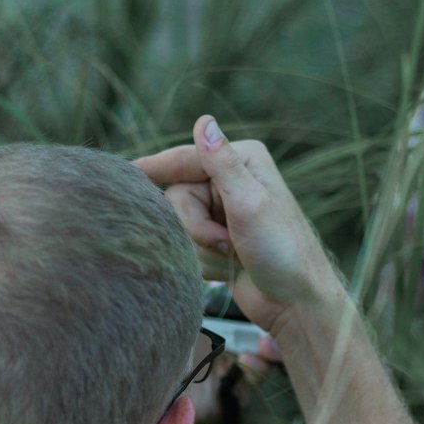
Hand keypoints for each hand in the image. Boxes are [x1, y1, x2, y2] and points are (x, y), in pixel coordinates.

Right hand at [135, 116, 336, 334]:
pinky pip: (187, 244)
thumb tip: (204, 120)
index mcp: (243, 161)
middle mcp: (232, 182)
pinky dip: (203, 260)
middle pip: (178, 196)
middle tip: (226, 242)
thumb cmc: (283, 251)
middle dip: (197, 226)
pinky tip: (228, 268)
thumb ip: (222, 164)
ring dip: (201, 245)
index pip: (187, 158)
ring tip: (231, 255)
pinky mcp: (218, 239)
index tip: (130, 171)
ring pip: (179, 223)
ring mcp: (224, 212)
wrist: (294, 303)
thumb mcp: (249, 204)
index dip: (158, 167)